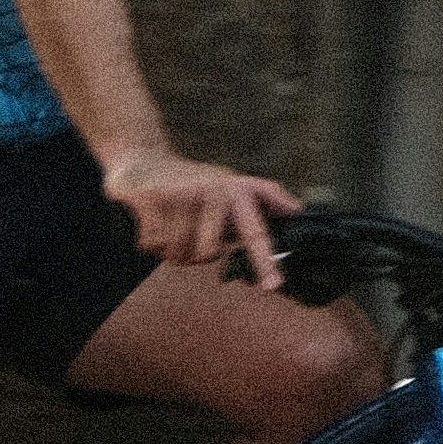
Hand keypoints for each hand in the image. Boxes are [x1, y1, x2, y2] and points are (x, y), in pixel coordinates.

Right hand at [103, 144, 301, 280]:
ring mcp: (182, 195)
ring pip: (179, 253)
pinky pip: (154, 245)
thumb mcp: (233, 183)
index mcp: (236, 192)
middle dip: (196, 252)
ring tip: (172, 224)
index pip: (254, 232)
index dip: (265, 261)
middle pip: (207, 254)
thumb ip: (267, 197)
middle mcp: (212, 192)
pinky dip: (151, 242)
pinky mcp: (154, 200)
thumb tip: (297, 211)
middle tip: (191, 232)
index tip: (274, 286)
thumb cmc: (196, 180)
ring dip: (172, 248)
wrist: (144, 157)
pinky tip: (154, 221)